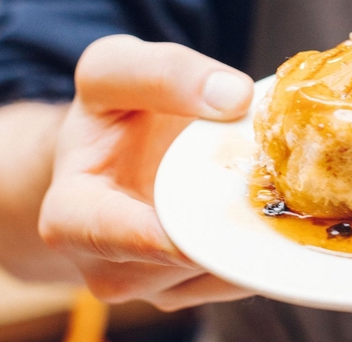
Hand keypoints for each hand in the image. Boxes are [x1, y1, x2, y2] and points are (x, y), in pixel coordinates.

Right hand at [39, 35, 254, 310]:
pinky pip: (237, 277)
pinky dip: (263, 243)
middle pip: (171, 260)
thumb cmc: (111, 111)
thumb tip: (234, 96)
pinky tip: (280, 204)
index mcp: (71, 212)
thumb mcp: (117, 67)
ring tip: (280, 186)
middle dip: (221, 225)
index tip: (192, 219)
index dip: (144, 232)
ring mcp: (154, 283)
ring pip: (213, 273)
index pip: (98, 232)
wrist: (121, 148)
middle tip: (270, 190)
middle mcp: (108, 263)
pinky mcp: (193, 284)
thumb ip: (164, 72)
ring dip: (251, 233)